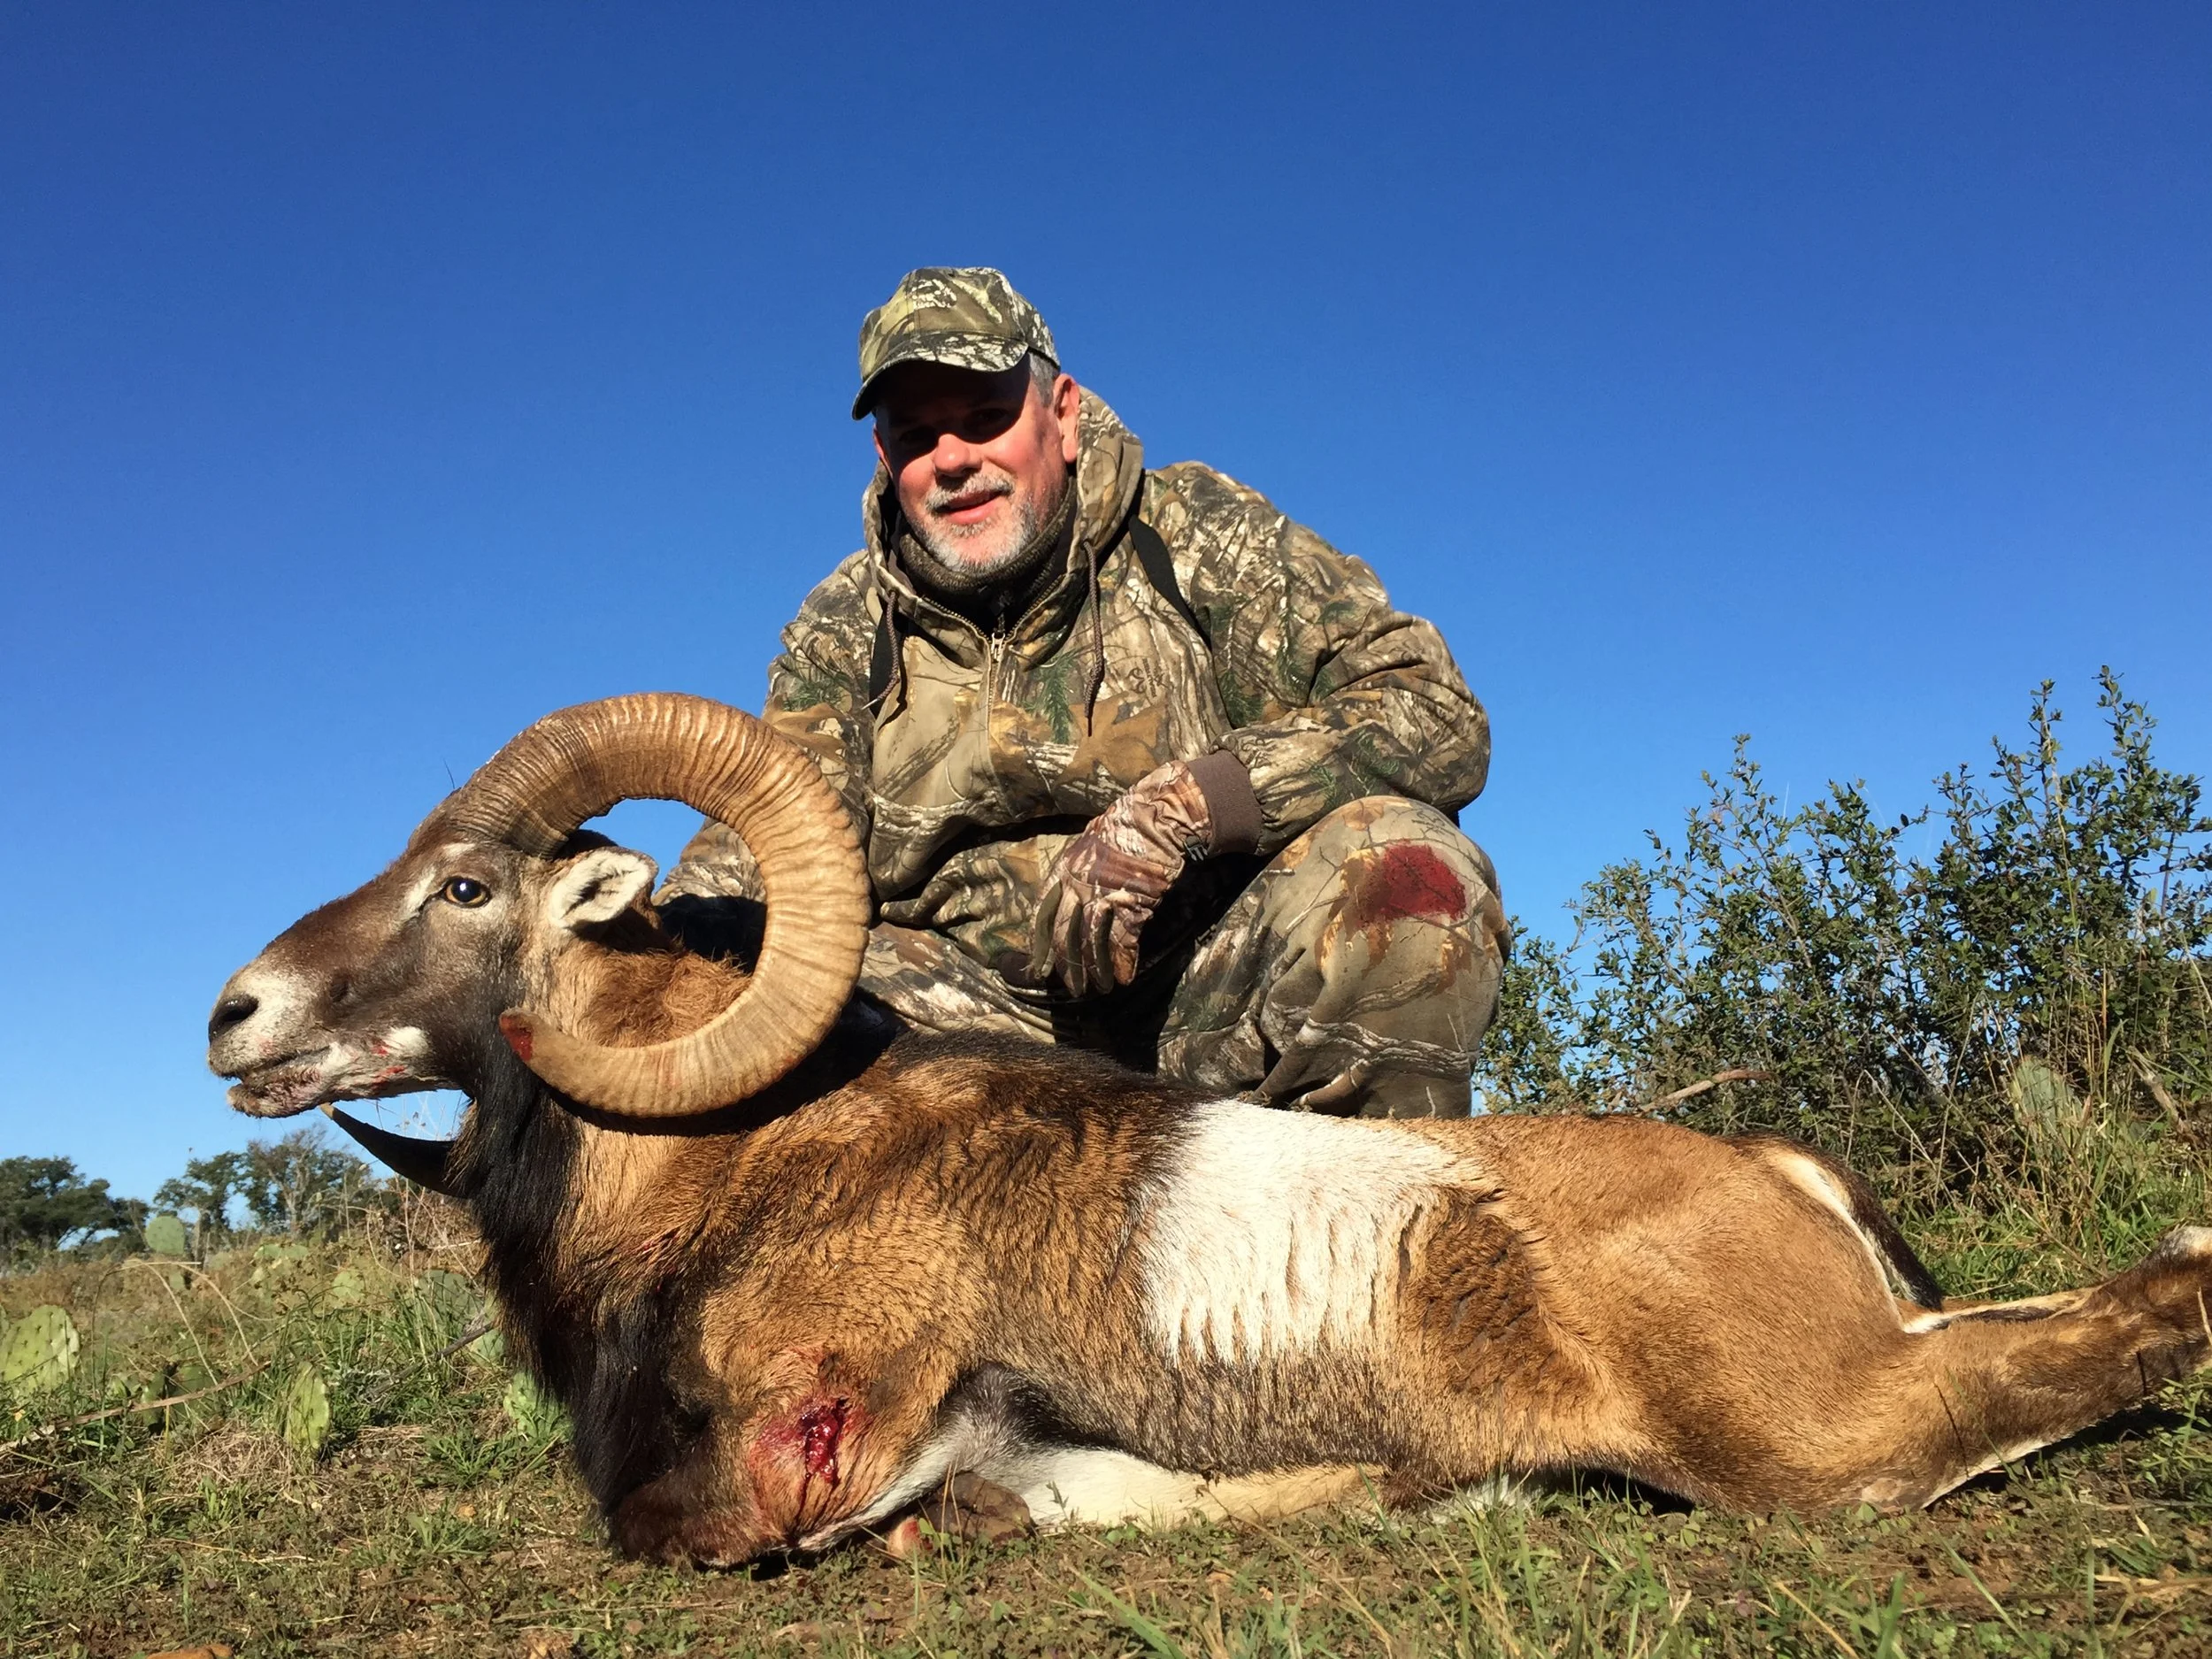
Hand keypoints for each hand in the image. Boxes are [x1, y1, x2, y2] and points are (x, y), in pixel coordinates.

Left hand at [1031, 760, 1215, 996]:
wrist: (1151, 820)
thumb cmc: (1118, 834)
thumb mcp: (1084, 850)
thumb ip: (1072, 878)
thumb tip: (1064, 906)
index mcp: (1061, 874)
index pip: (1042, 918)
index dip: (1041, 947)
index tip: (1041, 969)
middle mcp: (1076, 888)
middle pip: (1065, 936)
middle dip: (1068, 967)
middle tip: (1074, 988)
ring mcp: (1103, 897)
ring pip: (1093, 944)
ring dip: (1097, 970)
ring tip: (1100, 989)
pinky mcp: (1131, 904)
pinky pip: (1122, 941)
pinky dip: (1123, 962)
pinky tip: (1124, 978)